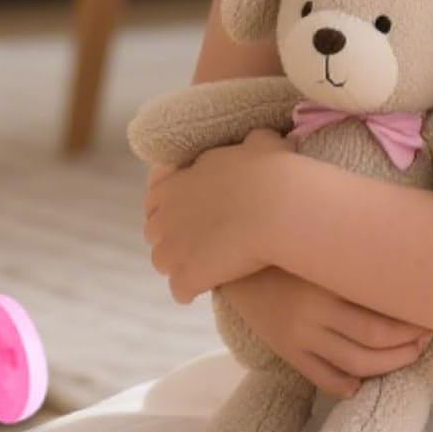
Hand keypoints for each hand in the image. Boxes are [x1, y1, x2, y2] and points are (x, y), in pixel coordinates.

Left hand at [143, 128, 294, 302]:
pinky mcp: (187, 275)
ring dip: (179, 265)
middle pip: (155, 232)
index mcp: (172, 183)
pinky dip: (190, 291)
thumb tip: (259, 140)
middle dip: (173, 238)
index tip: (192, 214)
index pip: (156, 198)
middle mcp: (163, 214)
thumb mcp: (261, 145)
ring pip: (163, 262)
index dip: (173, 208)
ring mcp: (172, 248)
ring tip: (202, 268)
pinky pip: (180, 290)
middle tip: (199, 243)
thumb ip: (252, 143)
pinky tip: (207, 288)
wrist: (277, 206)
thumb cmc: (272, 171)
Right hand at [219, 266, 432, 397]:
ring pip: (355, 366)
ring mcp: (299, 337)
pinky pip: (324, 378)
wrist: (231, 260)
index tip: (430, 316)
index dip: (412, 324)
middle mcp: (313, 314)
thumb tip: (398, 256)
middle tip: (425, 337)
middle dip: (408, 345)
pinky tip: (363, 381)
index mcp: (323, 283)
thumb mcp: (315, 246)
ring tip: (406, 356)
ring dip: (389, 366)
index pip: (382, 317)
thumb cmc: (282, 245)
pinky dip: (348, 385)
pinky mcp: (286, 351)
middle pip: (375, 343)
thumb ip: (350, 254)